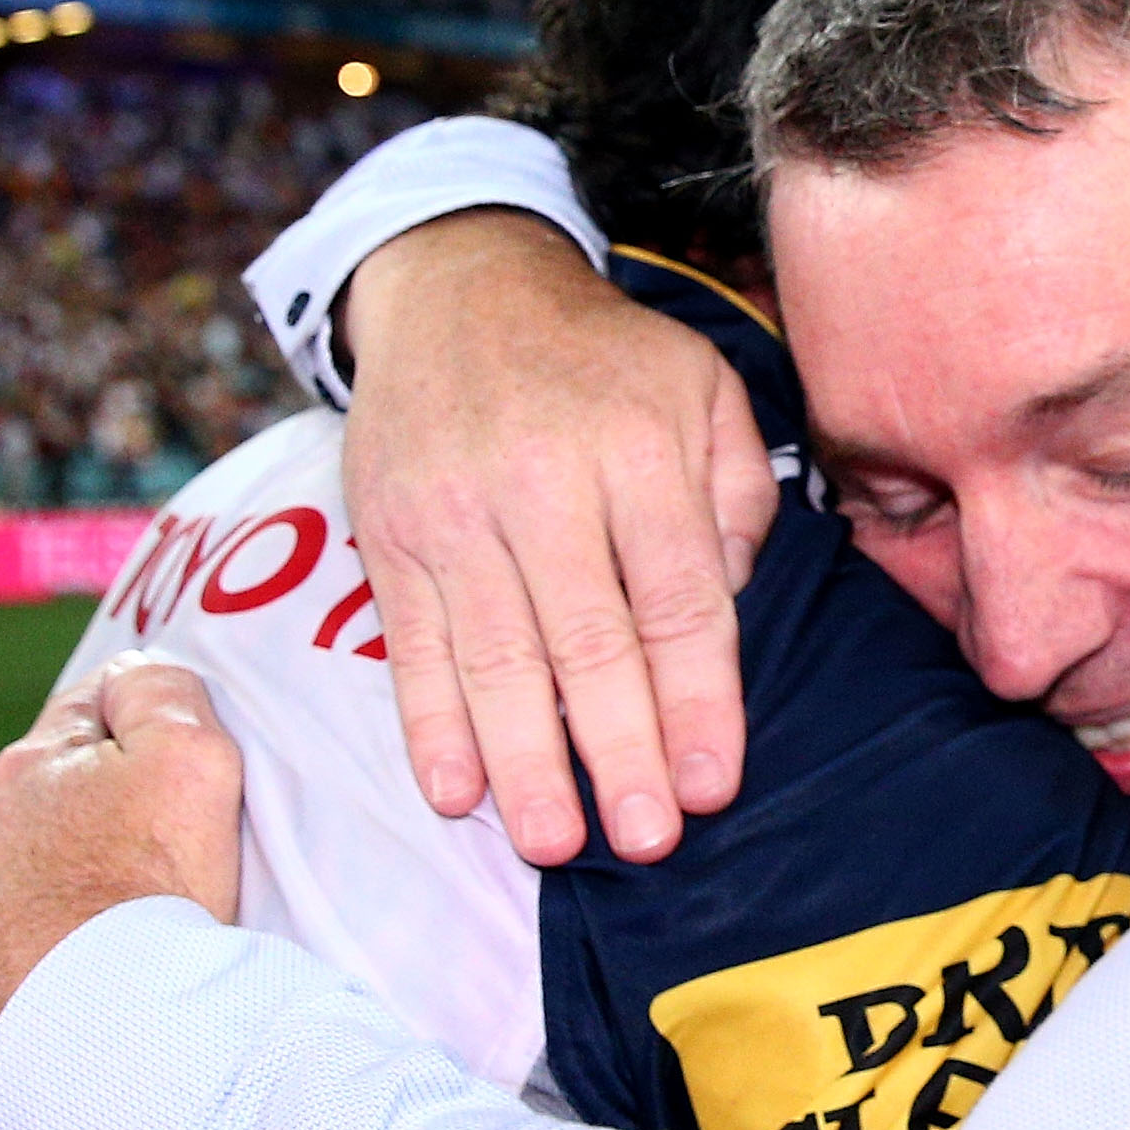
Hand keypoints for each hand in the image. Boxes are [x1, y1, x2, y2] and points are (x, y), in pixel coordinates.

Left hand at [0, 654, 245, 1113]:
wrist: (95, 1044)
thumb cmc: (154, 897)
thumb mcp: (193, 761)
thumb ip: (162, 692)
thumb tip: (130, 669)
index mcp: (27, 769)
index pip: (88, 713)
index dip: (140, 736)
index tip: (175, 783)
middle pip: (37, 807)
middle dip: (84, 828)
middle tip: (153, 879)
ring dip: (39, 905)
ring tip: (107, 950)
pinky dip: (6, 979)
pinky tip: (54, 1000)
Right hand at [342, 209, 777, 864]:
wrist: (457, 287)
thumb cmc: (603, 361)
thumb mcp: (704, 388)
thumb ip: (739, 493)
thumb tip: (731, 599)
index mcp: (640, 451)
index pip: (679, 600)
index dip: (699, 700)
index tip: (714, 783)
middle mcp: (545, 484)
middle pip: (590, 642)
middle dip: (621, 751)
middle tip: (648, 839)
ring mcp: (458, 513)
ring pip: (497, 656)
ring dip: (525, 761)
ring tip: (554, 842)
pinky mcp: (389, 535)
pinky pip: (413, 645)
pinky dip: (431, 724)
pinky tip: (456, 790)